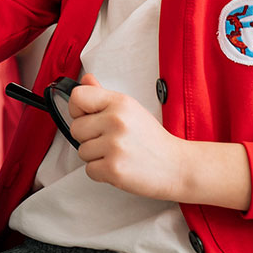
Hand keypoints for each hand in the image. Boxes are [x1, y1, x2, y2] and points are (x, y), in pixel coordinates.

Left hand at [67, 74, 189, 201]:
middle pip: (76, 128)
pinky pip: (89, 170)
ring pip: (81, 151)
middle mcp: (116, 121)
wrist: (176, 166)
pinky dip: (101, 172)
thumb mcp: (130, 109)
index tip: (88, 117)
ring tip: (118, 154)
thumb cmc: (152, 139)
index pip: (77, 96)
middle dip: (88, 137)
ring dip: (96, 156)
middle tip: (111, 141)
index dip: (78, 110)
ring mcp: (114, 145)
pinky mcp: (113, 168)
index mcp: (119, 103)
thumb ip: (103, 95)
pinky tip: (119, 166)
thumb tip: (86, 80)